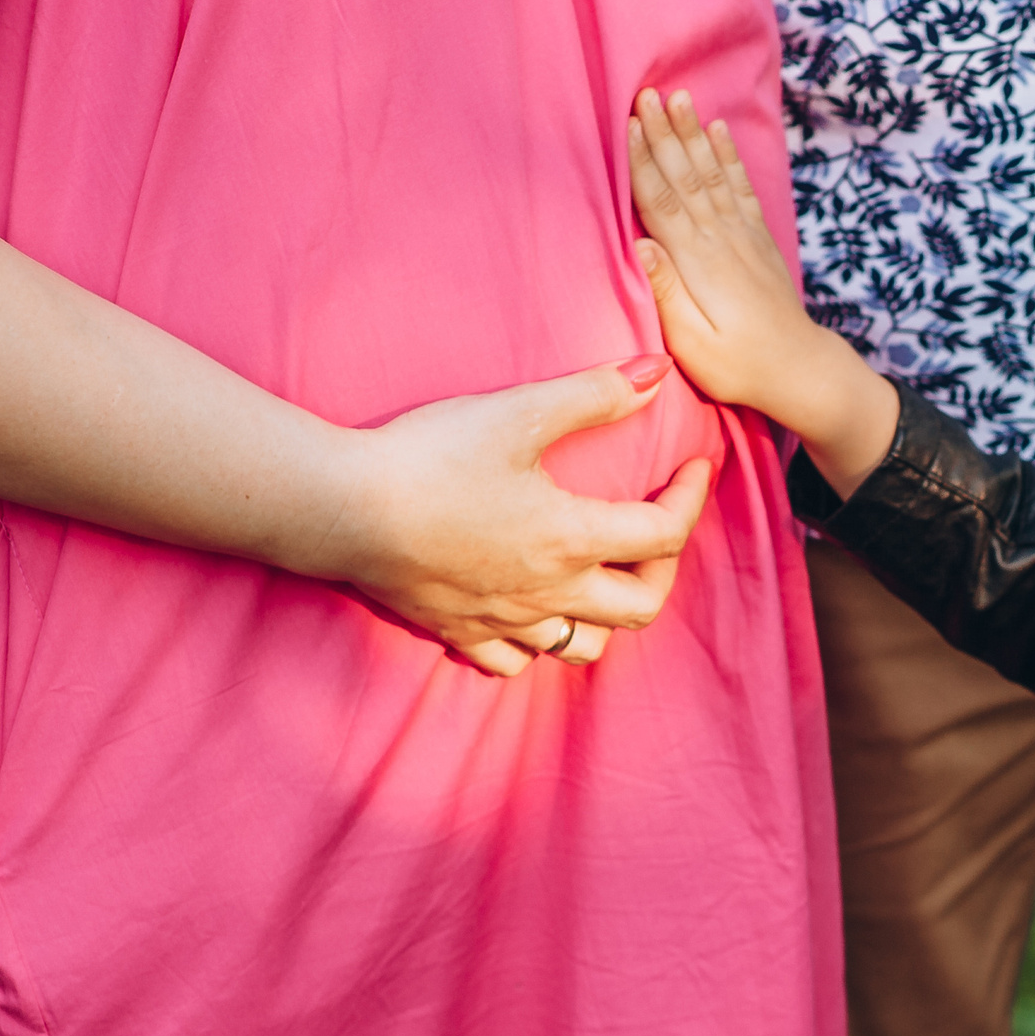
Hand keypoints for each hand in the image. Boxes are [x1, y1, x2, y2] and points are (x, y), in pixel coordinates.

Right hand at [308, 357, 713, 675]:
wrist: (336, 509)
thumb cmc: (427, 456)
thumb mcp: (517, 413)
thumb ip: (594, 395)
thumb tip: (658, 373)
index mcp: (572, 539)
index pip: (665, 534)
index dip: (693, 498)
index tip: (698, 466)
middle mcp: (548, 593)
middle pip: (641, 607)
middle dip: (664, 570)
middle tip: (655, 529)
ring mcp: (503, 622)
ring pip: (582, 646)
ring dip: (605, 615)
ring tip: (598, 575)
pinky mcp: (457, 631)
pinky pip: (513, 662)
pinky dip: (534, 644)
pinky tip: (527, 610)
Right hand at [626, 89, 898, 495]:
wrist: (801, 371)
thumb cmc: (739, 366)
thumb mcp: (692, 344)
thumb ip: (666, 292)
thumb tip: (639, 243)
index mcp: (697, 262)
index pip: (660, 200)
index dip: (642, 160)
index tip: (626, 122)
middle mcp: (721, 239)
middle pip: (685, 176)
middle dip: (664, 132)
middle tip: (646, 91)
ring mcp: (743, 236)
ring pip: (712, 174)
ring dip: (693, 134)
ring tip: (679, 97)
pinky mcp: (759, 241)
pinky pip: (741, 188)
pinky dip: (729, 157)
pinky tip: (719, 132)